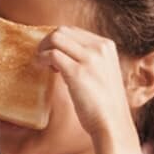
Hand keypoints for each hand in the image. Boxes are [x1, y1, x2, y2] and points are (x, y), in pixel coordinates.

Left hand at [37, 27, 134, 142]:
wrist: (112, 123)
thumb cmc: (104, 104)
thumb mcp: (102, 73)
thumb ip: (89, 61)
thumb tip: (63, 55)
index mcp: (106, 46)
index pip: (74, 31)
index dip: (58, 41)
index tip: (53, 56)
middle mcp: (100, 48)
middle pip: (63, 30)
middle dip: (47, 41)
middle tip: (43, 59)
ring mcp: (90, 59)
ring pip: (56, 38)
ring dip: (42, 49)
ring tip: (42, 64)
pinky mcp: (78, 73)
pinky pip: (52, 54)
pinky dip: (42, 59)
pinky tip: (41, 68)